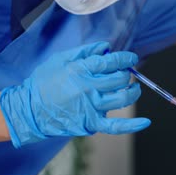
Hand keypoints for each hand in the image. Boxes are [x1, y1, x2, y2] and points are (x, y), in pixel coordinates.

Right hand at [0, 41, 149, 147]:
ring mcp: (91, 107)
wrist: (29, 111)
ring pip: (122, 98)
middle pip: (119, 79)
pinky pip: (116, 126)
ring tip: (134, 88)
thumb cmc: (42, 84)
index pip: (110, 62)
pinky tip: (145, 122)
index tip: (130, 59)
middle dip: (126, 75)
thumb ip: (84, 52)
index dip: (125, 60)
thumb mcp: (60, 60)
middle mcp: (88, 88)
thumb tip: (106, 48)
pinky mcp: (91, 124)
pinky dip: (133, 125)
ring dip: (132, 92)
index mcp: (80, 70)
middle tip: (125, 74)